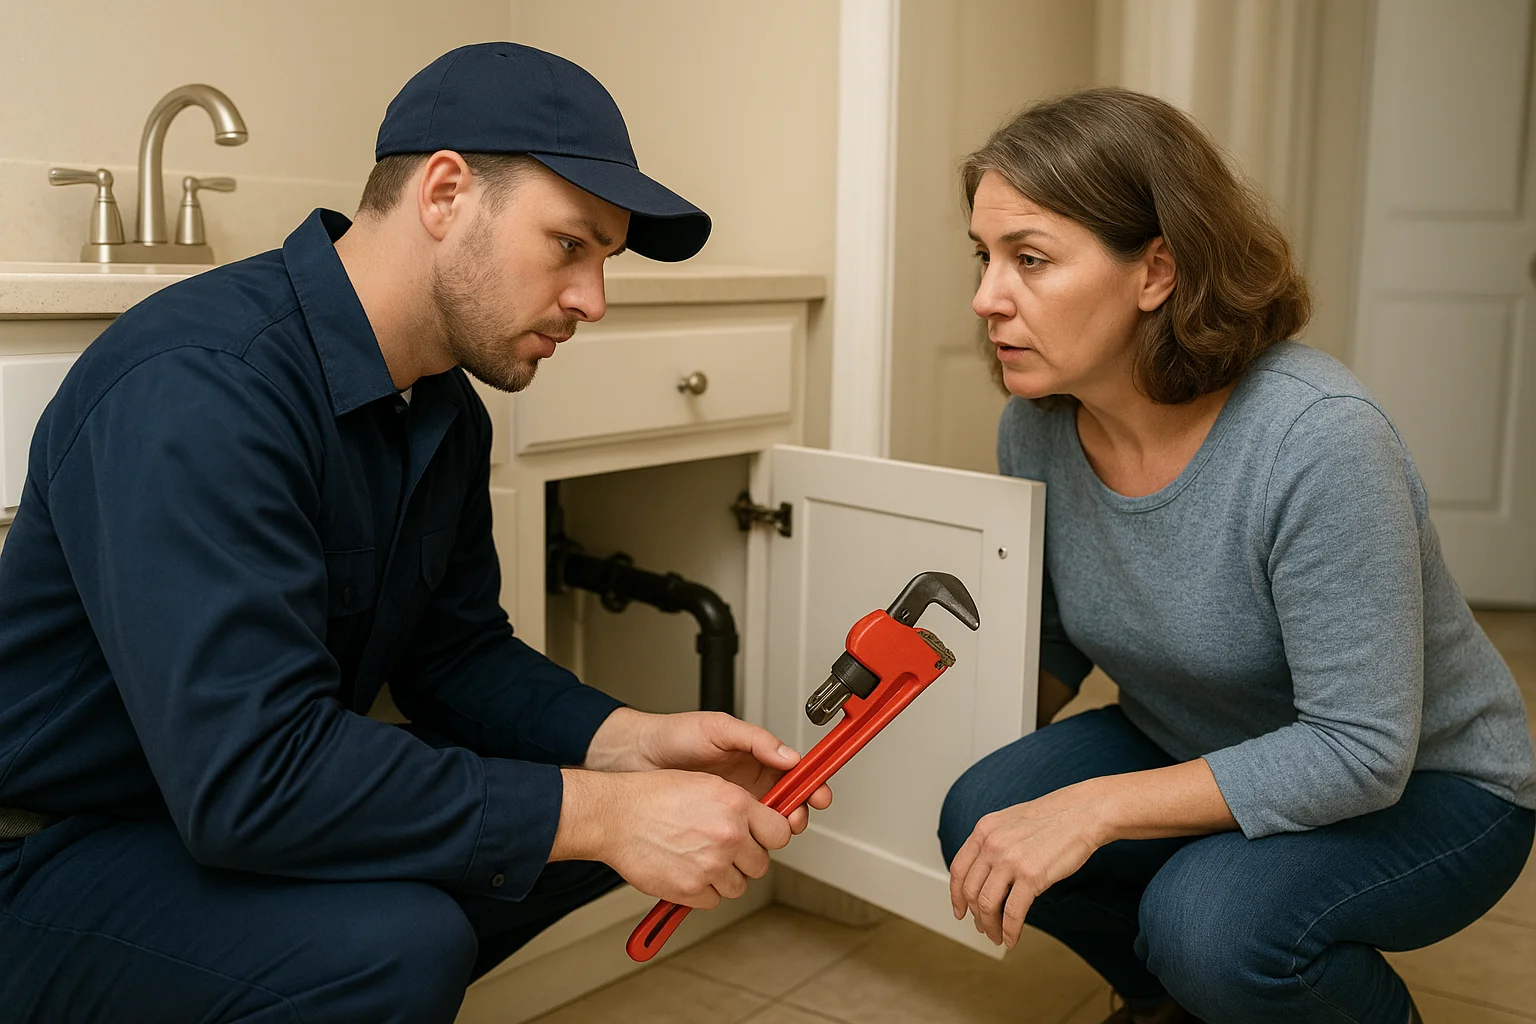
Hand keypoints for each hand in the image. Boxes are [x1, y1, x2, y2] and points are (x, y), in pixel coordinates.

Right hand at [553, 767, 792, 907]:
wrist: (616, 815)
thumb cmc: (654, 796)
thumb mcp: (706, 784)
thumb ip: (739, 805)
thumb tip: (763, 822)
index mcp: (735, 804)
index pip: (780, 832)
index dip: (771, 837)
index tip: (762, 838)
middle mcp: (728, 835)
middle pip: (761, 864)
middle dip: (745, 860)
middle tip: (723, 850)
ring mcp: (710, 865)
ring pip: (739, 886)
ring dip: (724, 877)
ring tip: (699, 859)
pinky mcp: (691, 889)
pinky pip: (713, 900)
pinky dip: (701, 892)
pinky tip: (686, 871)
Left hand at [584, 709, 832, 832]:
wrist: (633, 757)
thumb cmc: (673, 736)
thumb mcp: (717, 728)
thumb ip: (756, 739)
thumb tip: (789, 756)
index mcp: (756, 761)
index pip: (794, 777)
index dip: (811, 788)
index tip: (819, 797)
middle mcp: (749, 787)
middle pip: (787, 808)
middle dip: (797, 815)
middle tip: (794, 820)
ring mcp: (731, 810)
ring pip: (766, 830)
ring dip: (775, 835)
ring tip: (771, 836)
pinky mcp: (713, 828)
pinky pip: (738, 843)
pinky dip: (747, 848)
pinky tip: (746, 848)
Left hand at [947, 782, 1106, 947]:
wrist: (1083, 812)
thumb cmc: (1054, 817)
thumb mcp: (1011, 821)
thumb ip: (994, 842)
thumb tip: (986, 872)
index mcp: (984, 830)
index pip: (958, 869)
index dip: (956, 895)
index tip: (960, 910)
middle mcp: (992, 844)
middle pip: (970, 890)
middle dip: (975, 916)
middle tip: (984, 927)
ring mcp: (1010, 860)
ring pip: (987, 904)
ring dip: (990, 927)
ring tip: (997, 936)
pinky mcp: (1031, 876)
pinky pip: (1012, 913)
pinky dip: (1009, 931)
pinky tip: (1012, 938)